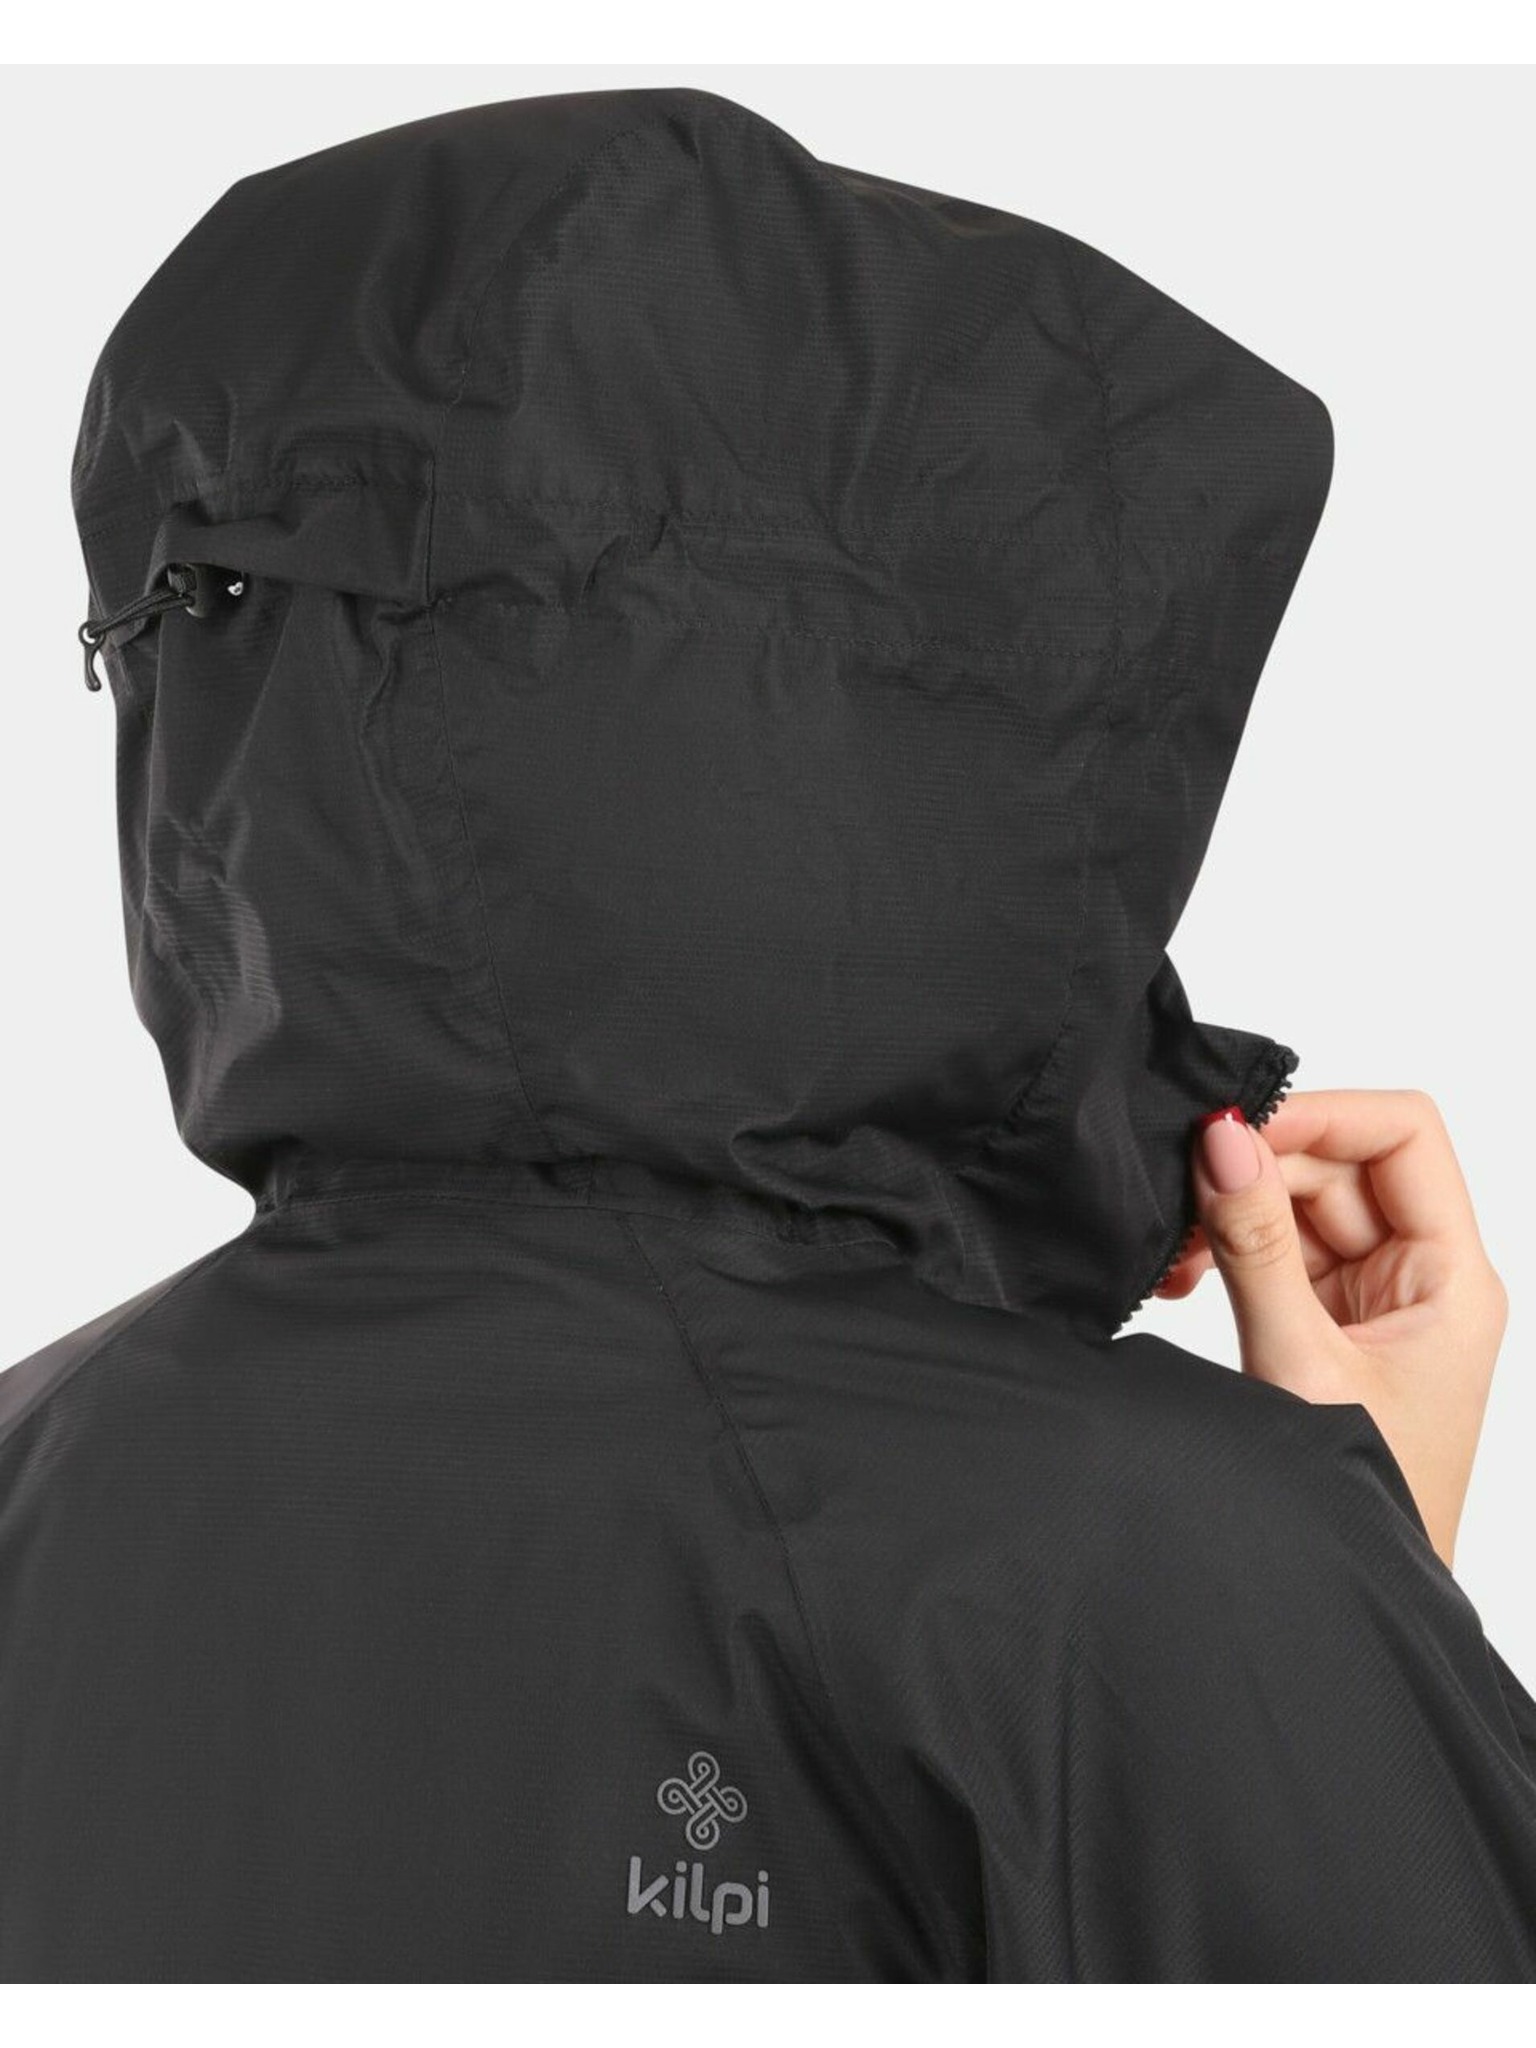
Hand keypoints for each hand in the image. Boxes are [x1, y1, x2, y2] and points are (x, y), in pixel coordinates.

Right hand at [1155, 1090, 1507, 1569]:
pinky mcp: (1331, 1325)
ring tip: (1173, 1255)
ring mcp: (1377, 1300)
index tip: (1235, 1126)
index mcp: (1456, 1279)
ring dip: (1230, 1212)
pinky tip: (1181, 1278)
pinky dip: (1225, 1251)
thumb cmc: (1362, 1503)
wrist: (1345, 1601)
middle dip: (1256, 1169)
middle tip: (1180, 1195)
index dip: (1323, 1115)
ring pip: (1301, 1206)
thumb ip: (1254, 1245)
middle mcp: (1426, 1277)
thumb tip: (1222, 1139)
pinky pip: (1277, 1253)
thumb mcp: (1298, 1362)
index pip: (1405, 1135)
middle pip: (1342, 1165)